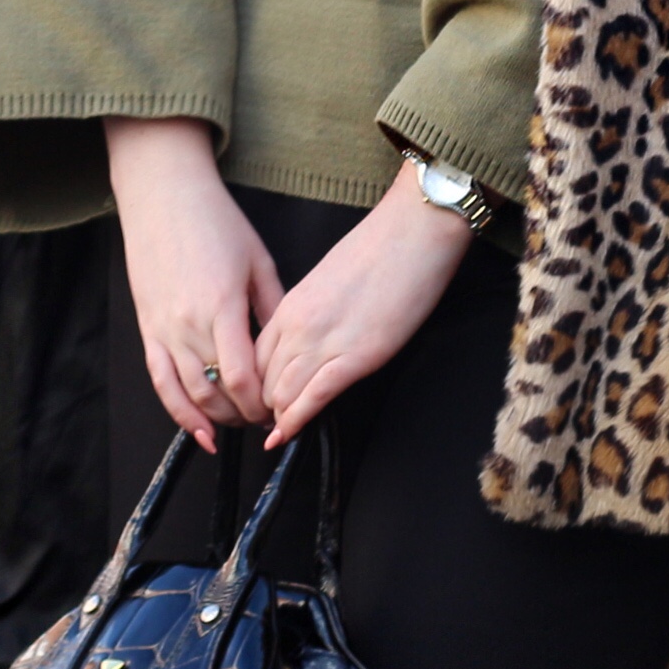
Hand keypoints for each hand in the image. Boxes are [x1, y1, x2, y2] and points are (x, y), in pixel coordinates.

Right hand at [105, 117, 282, 448]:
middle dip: (244, 414)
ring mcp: (163, 329)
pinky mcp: (147, 329)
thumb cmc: (216, 222)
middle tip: (266, 418)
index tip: (279, 408)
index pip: (241, 377)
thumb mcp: (258, 261)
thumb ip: (274, 307)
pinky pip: (160, 380)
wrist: (164, 197)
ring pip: (188, 394)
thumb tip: (291, 346)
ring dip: (215, 418)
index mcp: (221, 307)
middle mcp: (188, 325)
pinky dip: (178, 411)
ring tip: (237, 425)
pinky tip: (197, 430)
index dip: (261, 402)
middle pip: (216, 392)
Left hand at [250, 167, 470, 445]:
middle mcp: (298, 324)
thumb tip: (314, 336)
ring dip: (278, 417)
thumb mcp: (330, 281)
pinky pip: (314, 396)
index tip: (260, 398)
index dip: (254, 382)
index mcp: (291, 304)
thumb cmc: (381, 248)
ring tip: (278, 433)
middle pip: (263, 378)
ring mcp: (325, 341)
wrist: (414, 232)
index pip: (256, 355)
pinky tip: (288, 435)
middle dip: (261, 405)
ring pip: (282, 392)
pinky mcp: (355, 357)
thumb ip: (313, 311)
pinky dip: (297, 421)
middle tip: (266, 424)